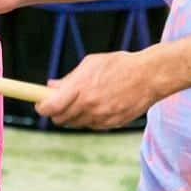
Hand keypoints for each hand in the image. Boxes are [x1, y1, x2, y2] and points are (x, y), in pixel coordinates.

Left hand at [34, 50, 162, 127]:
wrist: (150, 76)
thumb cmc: (118, 65)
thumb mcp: (90, 64)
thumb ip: (69, 79)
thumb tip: (50, 87)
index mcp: (80, 89)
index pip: (51, 108)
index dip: (42, 107)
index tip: (40, 104)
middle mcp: (89, 106)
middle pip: (61, 119)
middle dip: (56, 112)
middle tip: (58, 103)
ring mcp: (101, 117)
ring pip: (76, 124)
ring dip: (73, 115)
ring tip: (82, 100)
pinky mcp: (112, 124)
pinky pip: (92, 125)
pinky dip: (89, 118)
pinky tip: (98, 105)